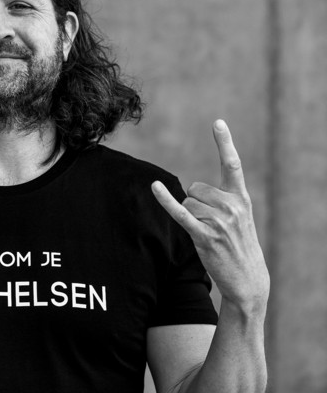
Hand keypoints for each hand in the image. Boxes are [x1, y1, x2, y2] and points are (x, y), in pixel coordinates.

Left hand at [151, 119, 269, 313]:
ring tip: (208, 234)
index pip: (232, 164)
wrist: (249, 281)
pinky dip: (166, 200)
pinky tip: (154, 187)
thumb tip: (192, 190)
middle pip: (195, 188)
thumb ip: (223, 198)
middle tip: (211, 224)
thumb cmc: (239, 245)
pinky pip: (180, 213)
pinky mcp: (204, 236)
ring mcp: (219, 222)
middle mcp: (232, 206)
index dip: (224, 142)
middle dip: (196, 203)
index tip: (217, 122)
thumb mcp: (240, 217)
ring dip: (191, 216)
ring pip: (188, 202)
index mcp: (241, 198)